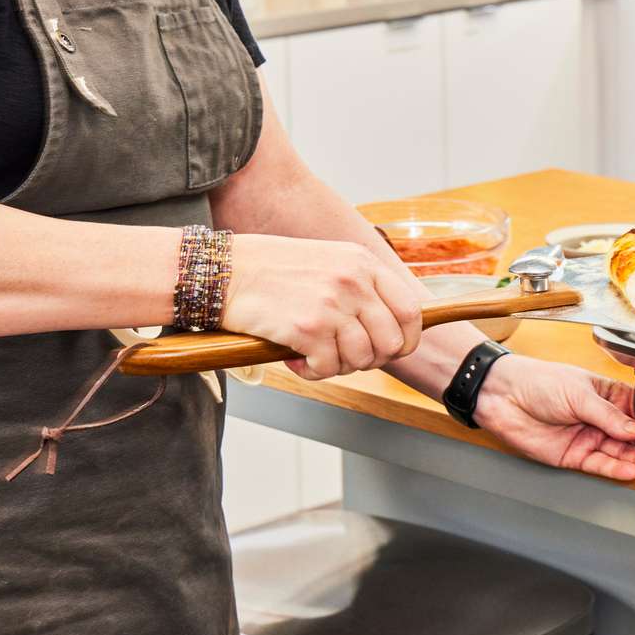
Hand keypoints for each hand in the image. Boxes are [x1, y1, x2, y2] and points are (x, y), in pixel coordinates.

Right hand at [222, 234, 421, 379]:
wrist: (224, 271)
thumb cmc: (274, 271)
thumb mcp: (330, 262)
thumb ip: (361, 286)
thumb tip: (389, 326)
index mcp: (363, 263)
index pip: (410, 310)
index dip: (406, 339)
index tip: (392, 350)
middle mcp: (353, 282)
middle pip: (391, 342)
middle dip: (371, 359)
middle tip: (343, 356)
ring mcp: (332, 304)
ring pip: (361, 359)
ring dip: (339, 366)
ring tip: (315, 355)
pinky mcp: (307, 328)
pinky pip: (328, 368)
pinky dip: (312, 372)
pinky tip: (295, 359)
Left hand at [472, 354, 634, 480]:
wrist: (503, 396)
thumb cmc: (538, 381)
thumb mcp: (579, 393)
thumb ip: (609, 415)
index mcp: (608, 394)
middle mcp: (601, 418)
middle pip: (634, 435)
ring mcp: (589, 437)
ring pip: (620, 452)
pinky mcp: (574, 455)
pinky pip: (600, 464)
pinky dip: (616, 468)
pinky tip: (630, 469)